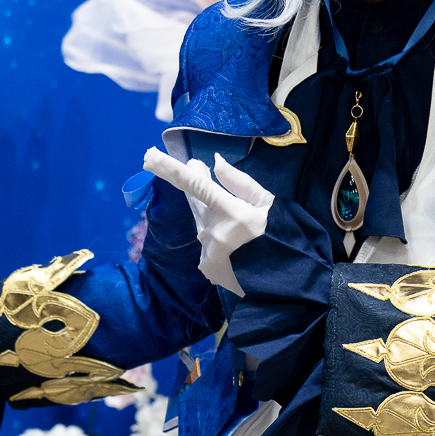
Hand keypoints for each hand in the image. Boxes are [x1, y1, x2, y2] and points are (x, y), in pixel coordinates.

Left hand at [144, 149, 273, 295]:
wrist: (285, 279)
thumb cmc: (280, 237)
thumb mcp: (267, 203)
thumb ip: (239, 182)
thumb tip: (215, 162)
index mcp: (231, 212)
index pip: (194, 185)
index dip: (169, 169)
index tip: (149, 156)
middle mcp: (214, 231)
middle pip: (196, 203)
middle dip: (198, 189)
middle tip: (200, 171)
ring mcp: (208, 251)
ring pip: (203, 227)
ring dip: (215, 222)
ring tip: (239, 230)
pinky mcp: (206, 267)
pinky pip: (205, 247)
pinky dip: (217, 244)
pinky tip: (236, 251)